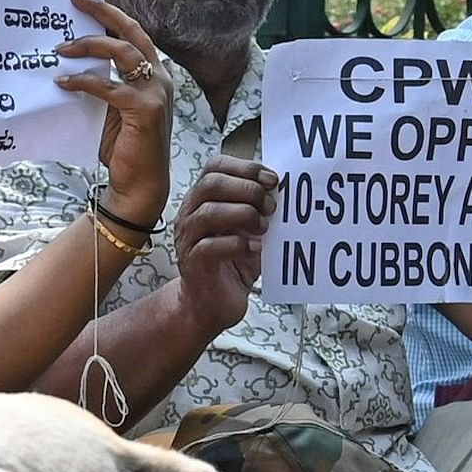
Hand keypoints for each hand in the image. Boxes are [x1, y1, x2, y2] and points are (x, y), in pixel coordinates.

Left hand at [56, 0, 174, 229]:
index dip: (110, 15)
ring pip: (121, 52)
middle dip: (103, 11)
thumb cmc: (125, 148)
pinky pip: (107, 86)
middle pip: (131, 31)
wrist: (139, 185)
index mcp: (156, 74)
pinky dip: (82, 81)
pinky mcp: (145, 109)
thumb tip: (76, 61)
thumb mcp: (114, 108)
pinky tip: (63, 83)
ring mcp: (156, 92)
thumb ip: (106, 83)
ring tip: (60, 48)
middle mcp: (161, 78)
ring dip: (88, 45)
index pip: (133, 34)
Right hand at [169, 158, 276, 336]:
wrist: (211, 305)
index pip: (215, 167)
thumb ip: (258, 208)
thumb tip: (283, 190)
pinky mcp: (193, 264)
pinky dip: (239, 245)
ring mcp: (188, 239)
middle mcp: (189, 215)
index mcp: (202, 199)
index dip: (245, 168)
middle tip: (271, 206)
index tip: (272, 180)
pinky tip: (256, 251)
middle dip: (247, 190)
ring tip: (264, 228)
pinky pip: (211, 246)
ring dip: (243, 215)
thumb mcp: (247, 230)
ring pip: (208, 212)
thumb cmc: (231, 264)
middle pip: (211, 184)